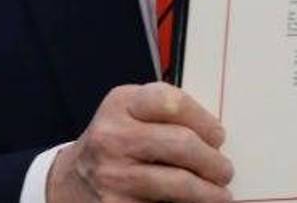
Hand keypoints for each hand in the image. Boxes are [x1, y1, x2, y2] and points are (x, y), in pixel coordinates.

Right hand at [47, 82, 232, 202]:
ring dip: (208, 192)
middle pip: (182, 144)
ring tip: (219, 194)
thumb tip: (215, 139)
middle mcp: (113, 137)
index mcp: (122, 104)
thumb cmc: (116, 141)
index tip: (218, 137)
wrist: (71, 180)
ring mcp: (112, 174)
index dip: (205, 121)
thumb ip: (168, 113)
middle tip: (225, 171)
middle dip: (213, 161)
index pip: (173, 103)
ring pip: (178, 183)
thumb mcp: (132, 111)